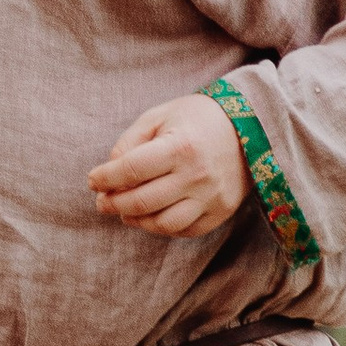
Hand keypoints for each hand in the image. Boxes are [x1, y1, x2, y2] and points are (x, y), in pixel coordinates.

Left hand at [88, 93, 250, 238]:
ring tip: (124, 212)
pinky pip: (185, 230)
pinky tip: (150, 216)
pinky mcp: (220, 211)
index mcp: (180, 146)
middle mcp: (196, 175)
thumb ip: (131, 141)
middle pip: (142, 201)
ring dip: (136, 221)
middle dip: (114, 203)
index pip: (131, 170)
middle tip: (102, 201)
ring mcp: (211, 197)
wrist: (252, 125)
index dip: (105, 178)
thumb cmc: (199, 117)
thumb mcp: (161, 116)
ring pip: (163, 224)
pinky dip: (162, 228)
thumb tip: (110, 169)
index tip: (93, 180)